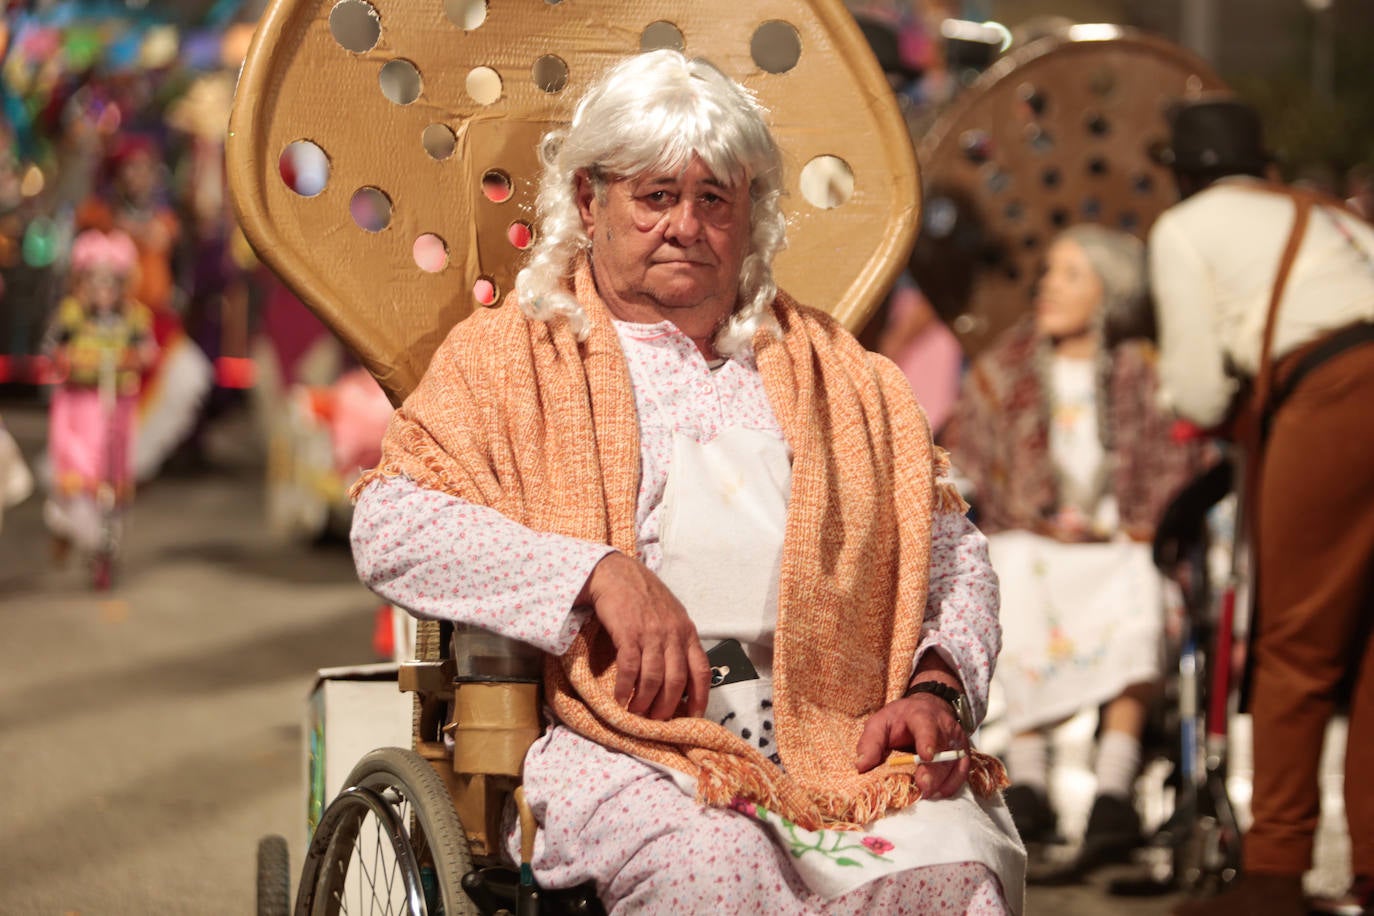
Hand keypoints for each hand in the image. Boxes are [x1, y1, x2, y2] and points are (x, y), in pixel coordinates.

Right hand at [577, 552, 710, 720]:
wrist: (615, 572)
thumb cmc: (643, 595)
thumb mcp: (670, 615)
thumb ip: (677, 641)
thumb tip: (679, 674)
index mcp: (687, 632)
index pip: (701, 671)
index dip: (699, 698)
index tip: (693, 717)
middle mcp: (673, 635)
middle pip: (677, 681)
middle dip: (667, 707)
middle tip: (656, 721)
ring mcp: (651, 634)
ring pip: (654, 679)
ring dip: (645, 702)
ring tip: (636, 714)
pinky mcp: (628, 633)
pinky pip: (630, 669)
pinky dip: (625, 688)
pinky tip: (619, 699)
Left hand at [854, 693, 969, 799]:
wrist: (928, 708)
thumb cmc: (900, 718)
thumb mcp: (880, 722)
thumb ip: (870, 742)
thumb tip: (861, 765)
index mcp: (921, 715)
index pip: (927, 727)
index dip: (928, 741)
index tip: (925, 756)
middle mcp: (944, 726)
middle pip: (943, 751)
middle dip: (934, 771)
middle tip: (923, 787)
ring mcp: (956, 740)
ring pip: (954, 763)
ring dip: (942, 781)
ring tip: (927, 793)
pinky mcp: (963, 752)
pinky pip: (962, 771)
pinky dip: (951, 784)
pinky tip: (937, 792)